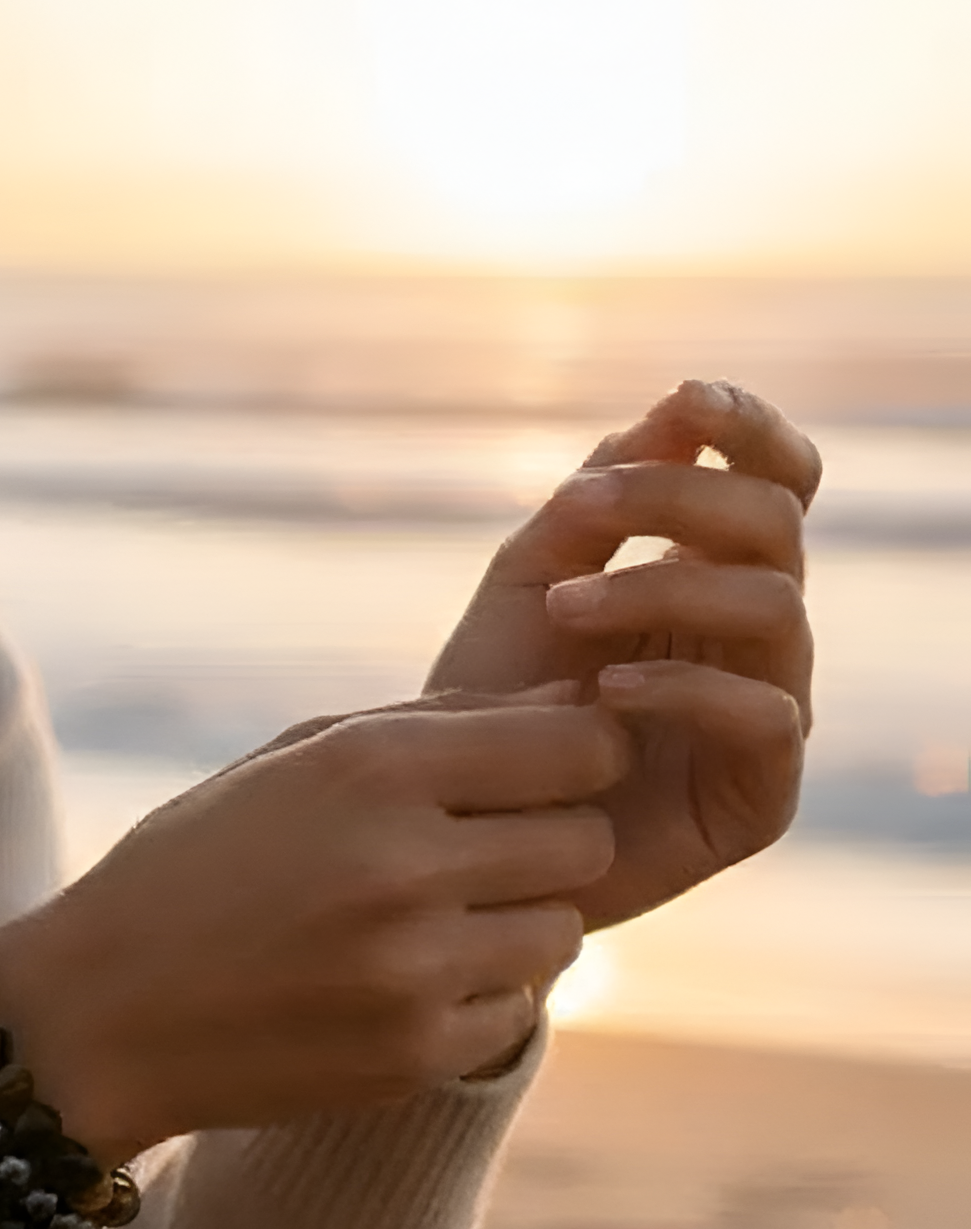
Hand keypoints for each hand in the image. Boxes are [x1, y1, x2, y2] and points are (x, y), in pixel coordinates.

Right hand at [0, 693, 629, 1160]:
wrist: (100, 1013)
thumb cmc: (197, 865)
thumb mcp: (291, 763)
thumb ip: (434, 728)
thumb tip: (576, 705)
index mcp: (370, 770)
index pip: (576, 747)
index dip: (575, 756)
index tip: (539, 773)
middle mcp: (402, 864)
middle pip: (584, 841)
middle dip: (548, 841)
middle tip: (480, 852)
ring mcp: (413, 969)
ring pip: (562, 932)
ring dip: (518, 922)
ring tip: (435, 920)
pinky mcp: (416, 1054)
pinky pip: (519, 1011)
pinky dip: (479, 995)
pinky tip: (402, 982)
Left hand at [427, 379, 818, 929]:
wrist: (452, 829)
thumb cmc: (495, 704)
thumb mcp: (529, 584)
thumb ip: (595, 504)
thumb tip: (675, 409)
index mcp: (712, 575)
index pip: (776, 484)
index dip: (752, 430)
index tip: (688, 399)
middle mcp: (753, 639)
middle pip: (777, 528)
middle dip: (681, 498)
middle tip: (580, 505)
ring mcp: (765, 713)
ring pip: (773, 610)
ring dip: (665, 586)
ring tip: (563, 605)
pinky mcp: (758, 798)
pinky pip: (763, 717)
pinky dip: (684, 689)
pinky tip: (602, 691)